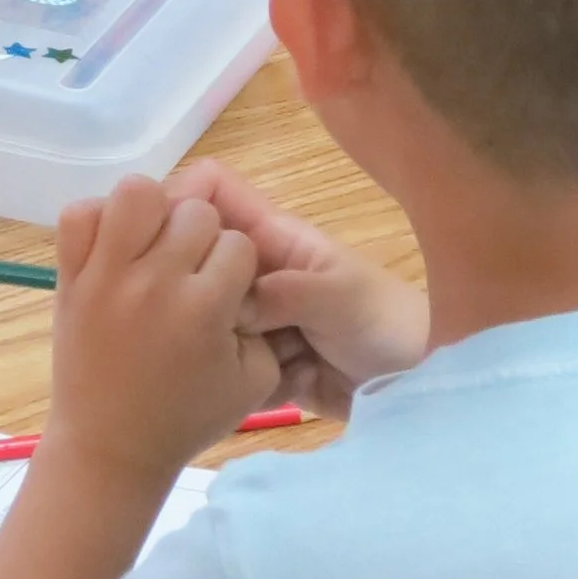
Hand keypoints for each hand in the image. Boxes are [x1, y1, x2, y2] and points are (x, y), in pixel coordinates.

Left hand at [45, 177, 269, 497]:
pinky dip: (99, 221)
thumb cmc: (186, 418)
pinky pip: (79, 214)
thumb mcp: (254, 381)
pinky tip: (115, 248)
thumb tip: (251, 277)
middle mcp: (156, 281)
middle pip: (195, 212)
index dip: (239, 267)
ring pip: (138, 193)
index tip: (225, 295)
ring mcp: (107, 274)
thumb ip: (267, 323)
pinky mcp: (70, 276)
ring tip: (153, 247)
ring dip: (155, 212)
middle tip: (191, 274)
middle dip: (203, 239)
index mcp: (205, 307)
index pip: (239, 243)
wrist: (110, 446)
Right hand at [168, 159, 428, 415]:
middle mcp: (253, 273)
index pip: (211, 190)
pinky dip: (241, 382)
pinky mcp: (255, 363)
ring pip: (202, 321)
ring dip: (220, 346)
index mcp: (272, 236)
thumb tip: (223, 305)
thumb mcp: (338, 297)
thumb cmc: (386, 324)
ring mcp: (253, 320)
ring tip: (262, 363)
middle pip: (193, 262)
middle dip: (190, 293)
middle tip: (212, 324)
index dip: (180, 202)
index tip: (159, 242)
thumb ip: (281, 293)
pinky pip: (224, 368)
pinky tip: (276, 388)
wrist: (419, 386)